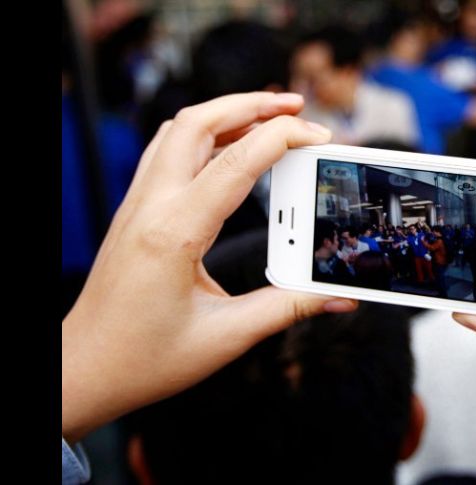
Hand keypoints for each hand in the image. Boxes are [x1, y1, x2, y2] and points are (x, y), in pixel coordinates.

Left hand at [62, 92, 357, 442]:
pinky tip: (225, 149)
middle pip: (197, 122)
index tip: (320, 136)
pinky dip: (201, 136)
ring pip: (177, 131)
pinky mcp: (134, 213)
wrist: (84, 369)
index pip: (237, 162)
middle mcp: (150, 207)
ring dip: (224, 114)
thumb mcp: (227, 336)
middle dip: (251, 104)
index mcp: (174, 233)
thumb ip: (288, 308)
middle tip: (296, 106)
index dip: (284, 138)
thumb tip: (336, 296)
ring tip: (267, 118)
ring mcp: (136, 205)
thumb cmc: (144, 358)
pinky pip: (165, 152)